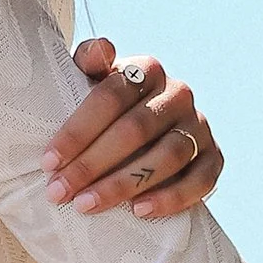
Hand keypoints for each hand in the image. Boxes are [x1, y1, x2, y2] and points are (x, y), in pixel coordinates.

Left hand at [44, 38, 223, 219]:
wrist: (147, 134)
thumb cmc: (108, 109)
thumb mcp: (92, 81)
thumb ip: (89, 62)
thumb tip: (99, 51)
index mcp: (147, 70)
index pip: (111, 95)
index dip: (78, 129)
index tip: (49, 161)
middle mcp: (178, 94)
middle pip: (135, 129)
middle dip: (92, 163)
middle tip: (59, 191)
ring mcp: (199, 126)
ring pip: (168, 155)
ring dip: (124, 184)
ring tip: (87, 205)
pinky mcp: (213, 157)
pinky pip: (200, 180)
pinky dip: (171, 198)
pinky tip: (139, 211)